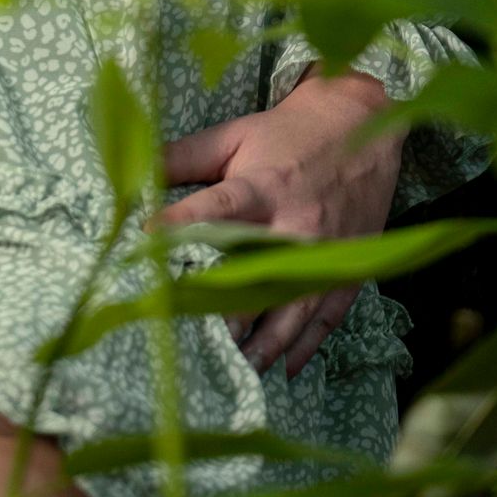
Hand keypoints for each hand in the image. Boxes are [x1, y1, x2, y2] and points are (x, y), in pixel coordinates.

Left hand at [153, 70, 402, 379]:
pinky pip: (328, 317)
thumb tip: (134, 173)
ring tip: (238, 371)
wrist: (362, 125)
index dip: (184, 224)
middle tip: (195, 343)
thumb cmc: (288, 133)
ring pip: (294, 309)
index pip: (219, 208)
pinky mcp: (350, 268)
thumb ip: (185, 156)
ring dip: (266, 344)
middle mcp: (297, 225)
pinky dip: (306, 346)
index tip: (147, 242)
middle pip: (259, 276)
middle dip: (227, 311)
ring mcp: (328, 253)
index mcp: (265, 187)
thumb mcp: (236, 135)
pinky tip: (284, 369)